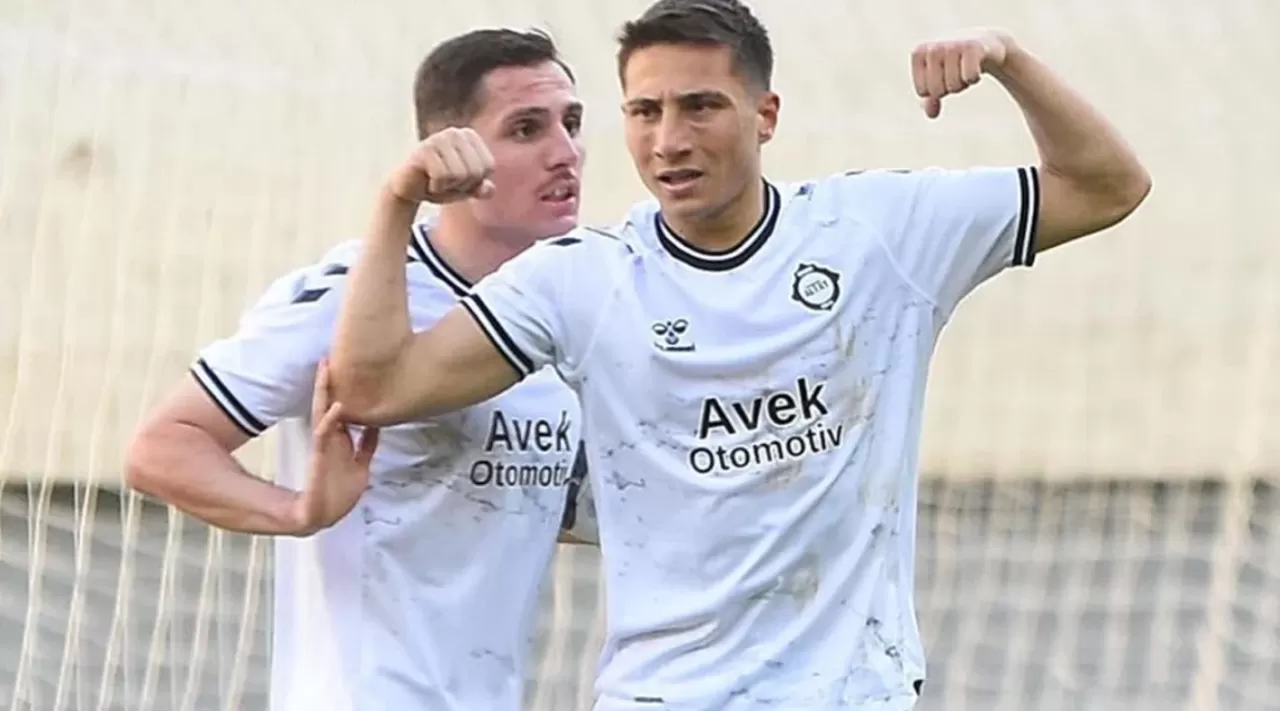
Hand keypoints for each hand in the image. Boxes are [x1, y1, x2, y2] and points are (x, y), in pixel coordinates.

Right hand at [288, 358, 379, 535]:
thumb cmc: (340, 492)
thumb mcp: (361, 464)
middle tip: (327, 357)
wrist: (325, 515)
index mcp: (338, 439)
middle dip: (327, 382)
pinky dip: (331, 420)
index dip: (341, 388)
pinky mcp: (320, 457)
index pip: (339, 407)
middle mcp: (329, 438)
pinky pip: (324, 435)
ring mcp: (323, 446)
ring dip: (324, 391)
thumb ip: (366, 446)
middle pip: (327, 403)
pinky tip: (337, 406)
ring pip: (322, 412)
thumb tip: (376, 426)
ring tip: (325, 369)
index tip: (346, 366)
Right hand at [386, 127, 495, 203]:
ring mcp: (439, 138)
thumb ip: (481, 189)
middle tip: (444, 181)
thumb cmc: (439, 184)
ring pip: (460, 174)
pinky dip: (437, 187)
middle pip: (476, 171)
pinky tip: (427, 181)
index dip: (474, 182)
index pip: (488, 167)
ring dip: (448, 187)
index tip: (457, 180)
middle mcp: (456, 132)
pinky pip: (443, 176)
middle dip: (461, 185)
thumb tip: (489, 190)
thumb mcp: (465, 189)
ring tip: (436, 180)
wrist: (406, 189)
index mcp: (470, 136)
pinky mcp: (424, 150)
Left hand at [910, 28, 1015, 118]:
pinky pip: (969, 77)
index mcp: (919, 53)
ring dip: (962, 83)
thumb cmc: (955, 62)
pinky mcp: (972, 47)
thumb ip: (929, 99)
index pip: (922, 92)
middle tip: (956, 71)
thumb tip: (931, 114)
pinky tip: (976, 65)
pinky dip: (974, 78)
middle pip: (937, 91)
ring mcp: (952, 46)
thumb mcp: (938, 80)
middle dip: (949, 88)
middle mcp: (933, 48)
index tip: (944, 73)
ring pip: (953, 86)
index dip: (936, 89)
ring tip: (965, 67)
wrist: (984, 42)